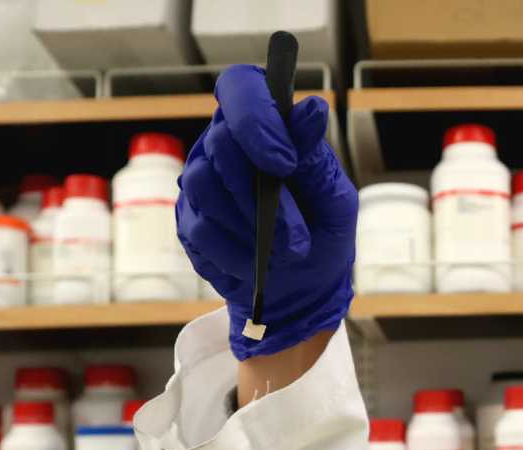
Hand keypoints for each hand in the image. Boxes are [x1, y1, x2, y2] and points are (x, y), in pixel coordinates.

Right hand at [176, 64, 356, 360]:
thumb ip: (316, 158)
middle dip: (260, 195)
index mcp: (265, 124)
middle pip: (220, 143)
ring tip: (282, 255)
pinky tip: (258, 267)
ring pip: (203, 185)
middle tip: (296, 237)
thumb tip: (312, 109)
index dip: (256, 119)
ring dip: (248, 227)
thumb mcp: (333, 198)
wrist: (304, 287)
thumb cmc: (322, 231)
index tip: (285, 163)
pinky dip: (234, 253)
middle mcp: (226, 144)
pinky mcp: (189, 220)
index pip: (240, 88)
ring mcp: (202, 181)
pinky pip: (200, 229)